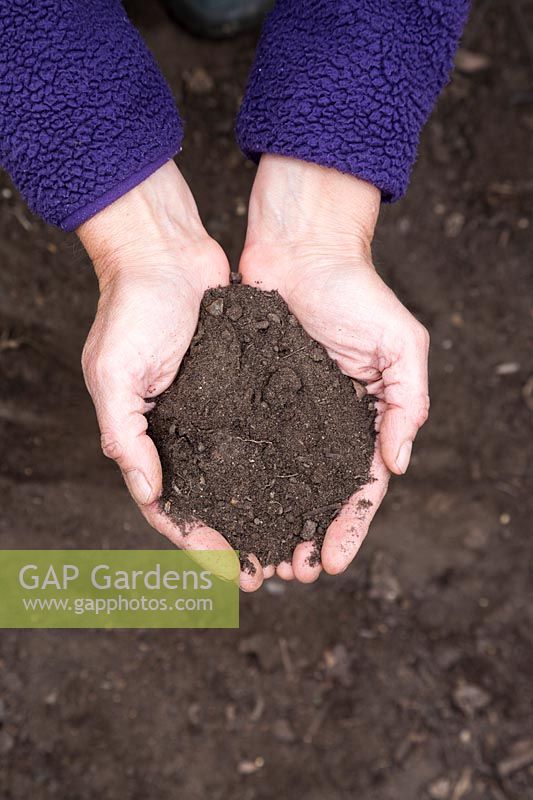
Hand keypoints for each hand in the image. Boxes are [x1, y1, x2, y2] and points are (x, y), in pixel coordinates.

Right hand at [78, 161, 263, 590]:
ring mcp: (217, 412)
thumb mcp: (115, 373)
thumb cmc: (132, 309)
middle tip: (276, 572)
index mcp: (148, 437)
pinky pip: (268, 434)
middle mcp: (185, 432)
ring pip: (246, 475)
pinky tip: (311, 485)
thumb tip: (146, 491)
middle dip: (244, 539)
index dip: (201, 543)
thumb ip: (124, 434)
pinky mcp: (245, 388)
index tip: (235, 573)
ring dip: (269, 511)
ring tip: (299, 542)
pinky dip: (285, 464)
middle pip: (215, 501)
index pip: (172, 506)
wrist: (166, 254)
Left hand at [240, 155, 429, 582]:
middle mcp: (320, 424)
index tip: (333, 562)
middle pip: (314, 496)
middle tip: (289, 573)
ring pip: (275, 481)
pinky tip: (223, 509)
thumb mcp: (401, 345)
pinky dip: (236, 481)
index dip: (349, 527)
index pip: (359, 487)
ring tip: (256, 558)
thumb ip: (407, 404)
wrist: (299, 248)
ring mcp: (282, 414)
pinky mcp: (245, 397)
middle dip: (305, 537)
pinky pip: (240, 446)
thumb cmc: (355, 291)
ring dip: (268, 522)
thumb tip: (397, 466)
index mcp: (362, 418)